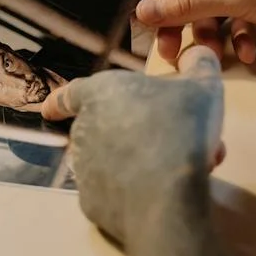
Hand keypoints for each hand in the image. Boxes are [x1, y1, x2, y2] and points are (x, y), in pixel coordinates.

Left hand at [42, 46, 225, 245]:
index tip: (50, 110)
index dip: (62, 100)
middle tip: (175, 141)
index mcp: (101, 93)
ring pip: (115, 160)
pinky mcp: (91, 202)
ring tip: (182, 167)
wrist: (168, 194)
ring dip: (145, 160)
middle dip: (139, 133)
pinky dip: (135, 190)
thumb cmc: (181, 128)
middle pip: (106, 128)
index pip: (72, 93)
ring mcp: (84, 168)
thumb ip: (200, 64)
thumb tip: (198, 53)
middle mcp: (84, 128)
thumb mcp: (204, 86)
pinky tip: (164, 193)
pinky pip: (114, 192)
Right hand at [135, 0, 255, 63]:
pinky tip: (249, 51)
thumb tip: (144, 10)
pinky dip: (238, 38)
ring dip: (211, 36)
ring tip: (214, 57)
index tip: (144, 24)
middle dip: (182, 25)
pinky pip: (235, 22)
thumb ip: (187, 4)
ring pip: (210, 13)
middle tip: (171, 54)